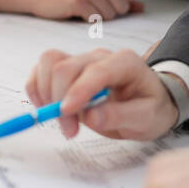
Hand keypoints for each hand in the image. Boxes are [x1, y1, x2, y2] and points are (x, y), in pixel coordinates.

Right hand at [0, 0, 142, 19]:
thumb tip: (142, 8)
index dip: (116, 6)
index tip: (100, 3)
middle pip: (121, 9)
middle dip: (108, 13)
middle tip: (90, 7)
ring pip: (110, 16)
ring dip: (97, 18)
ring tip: (83, 10)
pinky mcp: (79, 2)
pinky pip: (96, 20)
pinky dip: (88, 22)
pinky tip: (77, 13)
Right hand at [27, 48, 178, 140]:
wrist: (150, 103)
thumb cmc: (151, 108)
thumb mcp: (146, 118)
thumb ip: (121, 116)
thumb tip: (91, 117)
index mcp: (125, 62)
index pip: (96, 71)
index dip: (78, 91)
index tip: (67, 114)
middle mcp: (101, 56)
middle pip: (66, 67)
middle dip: (60, 100)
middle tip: (69, 130)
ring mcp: (83, 60)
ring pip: (49, 62)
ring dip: (46, 92)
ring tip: (61, 119)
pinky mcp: (70, 70)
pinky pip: (42, 69)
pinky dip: (37, 87)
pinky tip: (47, 107)